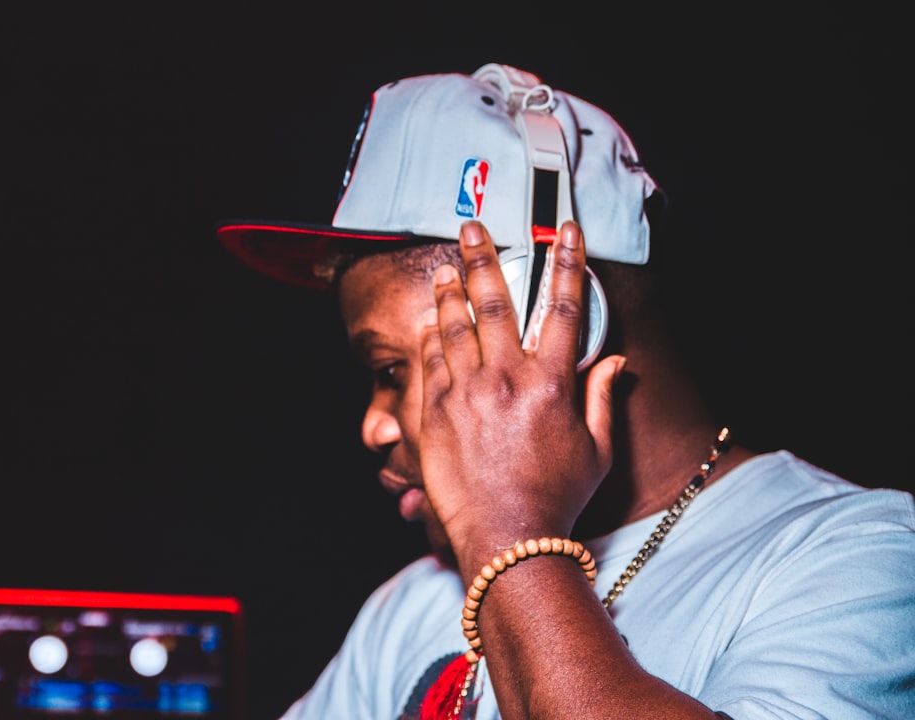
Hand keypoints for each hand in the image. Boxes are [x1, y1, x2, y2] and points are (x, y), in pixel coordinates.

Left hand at [418, 220, 623, 564]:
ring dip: (451, 292)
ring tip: (446, 269)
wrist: (507, 538)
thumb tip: (616, 363)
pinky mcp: (436, 412)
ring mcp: (467, 392)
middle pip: (496, 302)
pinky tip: (430, 320)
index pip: (565, 308)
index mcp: (552, 383)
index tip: (564, 230)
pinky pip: (431, 361)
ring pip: (456, 325)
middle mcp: (507, 378)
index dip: (568, 263)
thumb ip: (602, 399)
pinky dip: (431, 336)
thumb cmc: (556, 498)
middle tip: (473, 228)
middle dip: (484, 257)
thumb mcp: (596, 452)